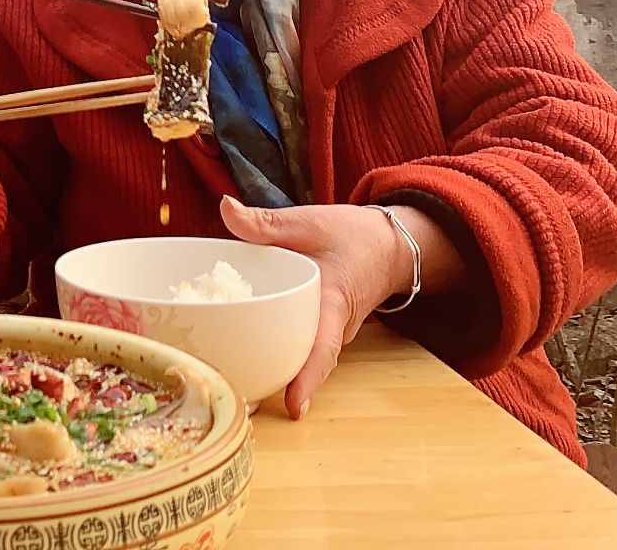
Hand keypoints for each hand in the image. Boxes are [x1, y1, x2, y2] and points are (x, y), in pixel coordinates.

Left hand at [218, 195, 414, 419]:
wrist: (390, 246)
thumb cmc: (353, 236)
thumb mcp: (308, 222)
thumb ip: (265, 222)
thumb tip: (226, 209)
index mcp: (333, 303)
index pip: (322, 348)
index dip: (308, 379)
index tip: (294, 407)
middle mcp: (332, 328)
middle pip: (302, 362)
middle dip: (273, 381)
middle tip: (238, 397)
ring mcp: (327, 333)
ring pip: (298, 355)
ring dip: (271, 367)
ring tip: (232, 382)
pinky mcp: (320, 330)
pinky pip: (298, 345)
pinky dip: (274, 349)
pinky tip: (240, 352)